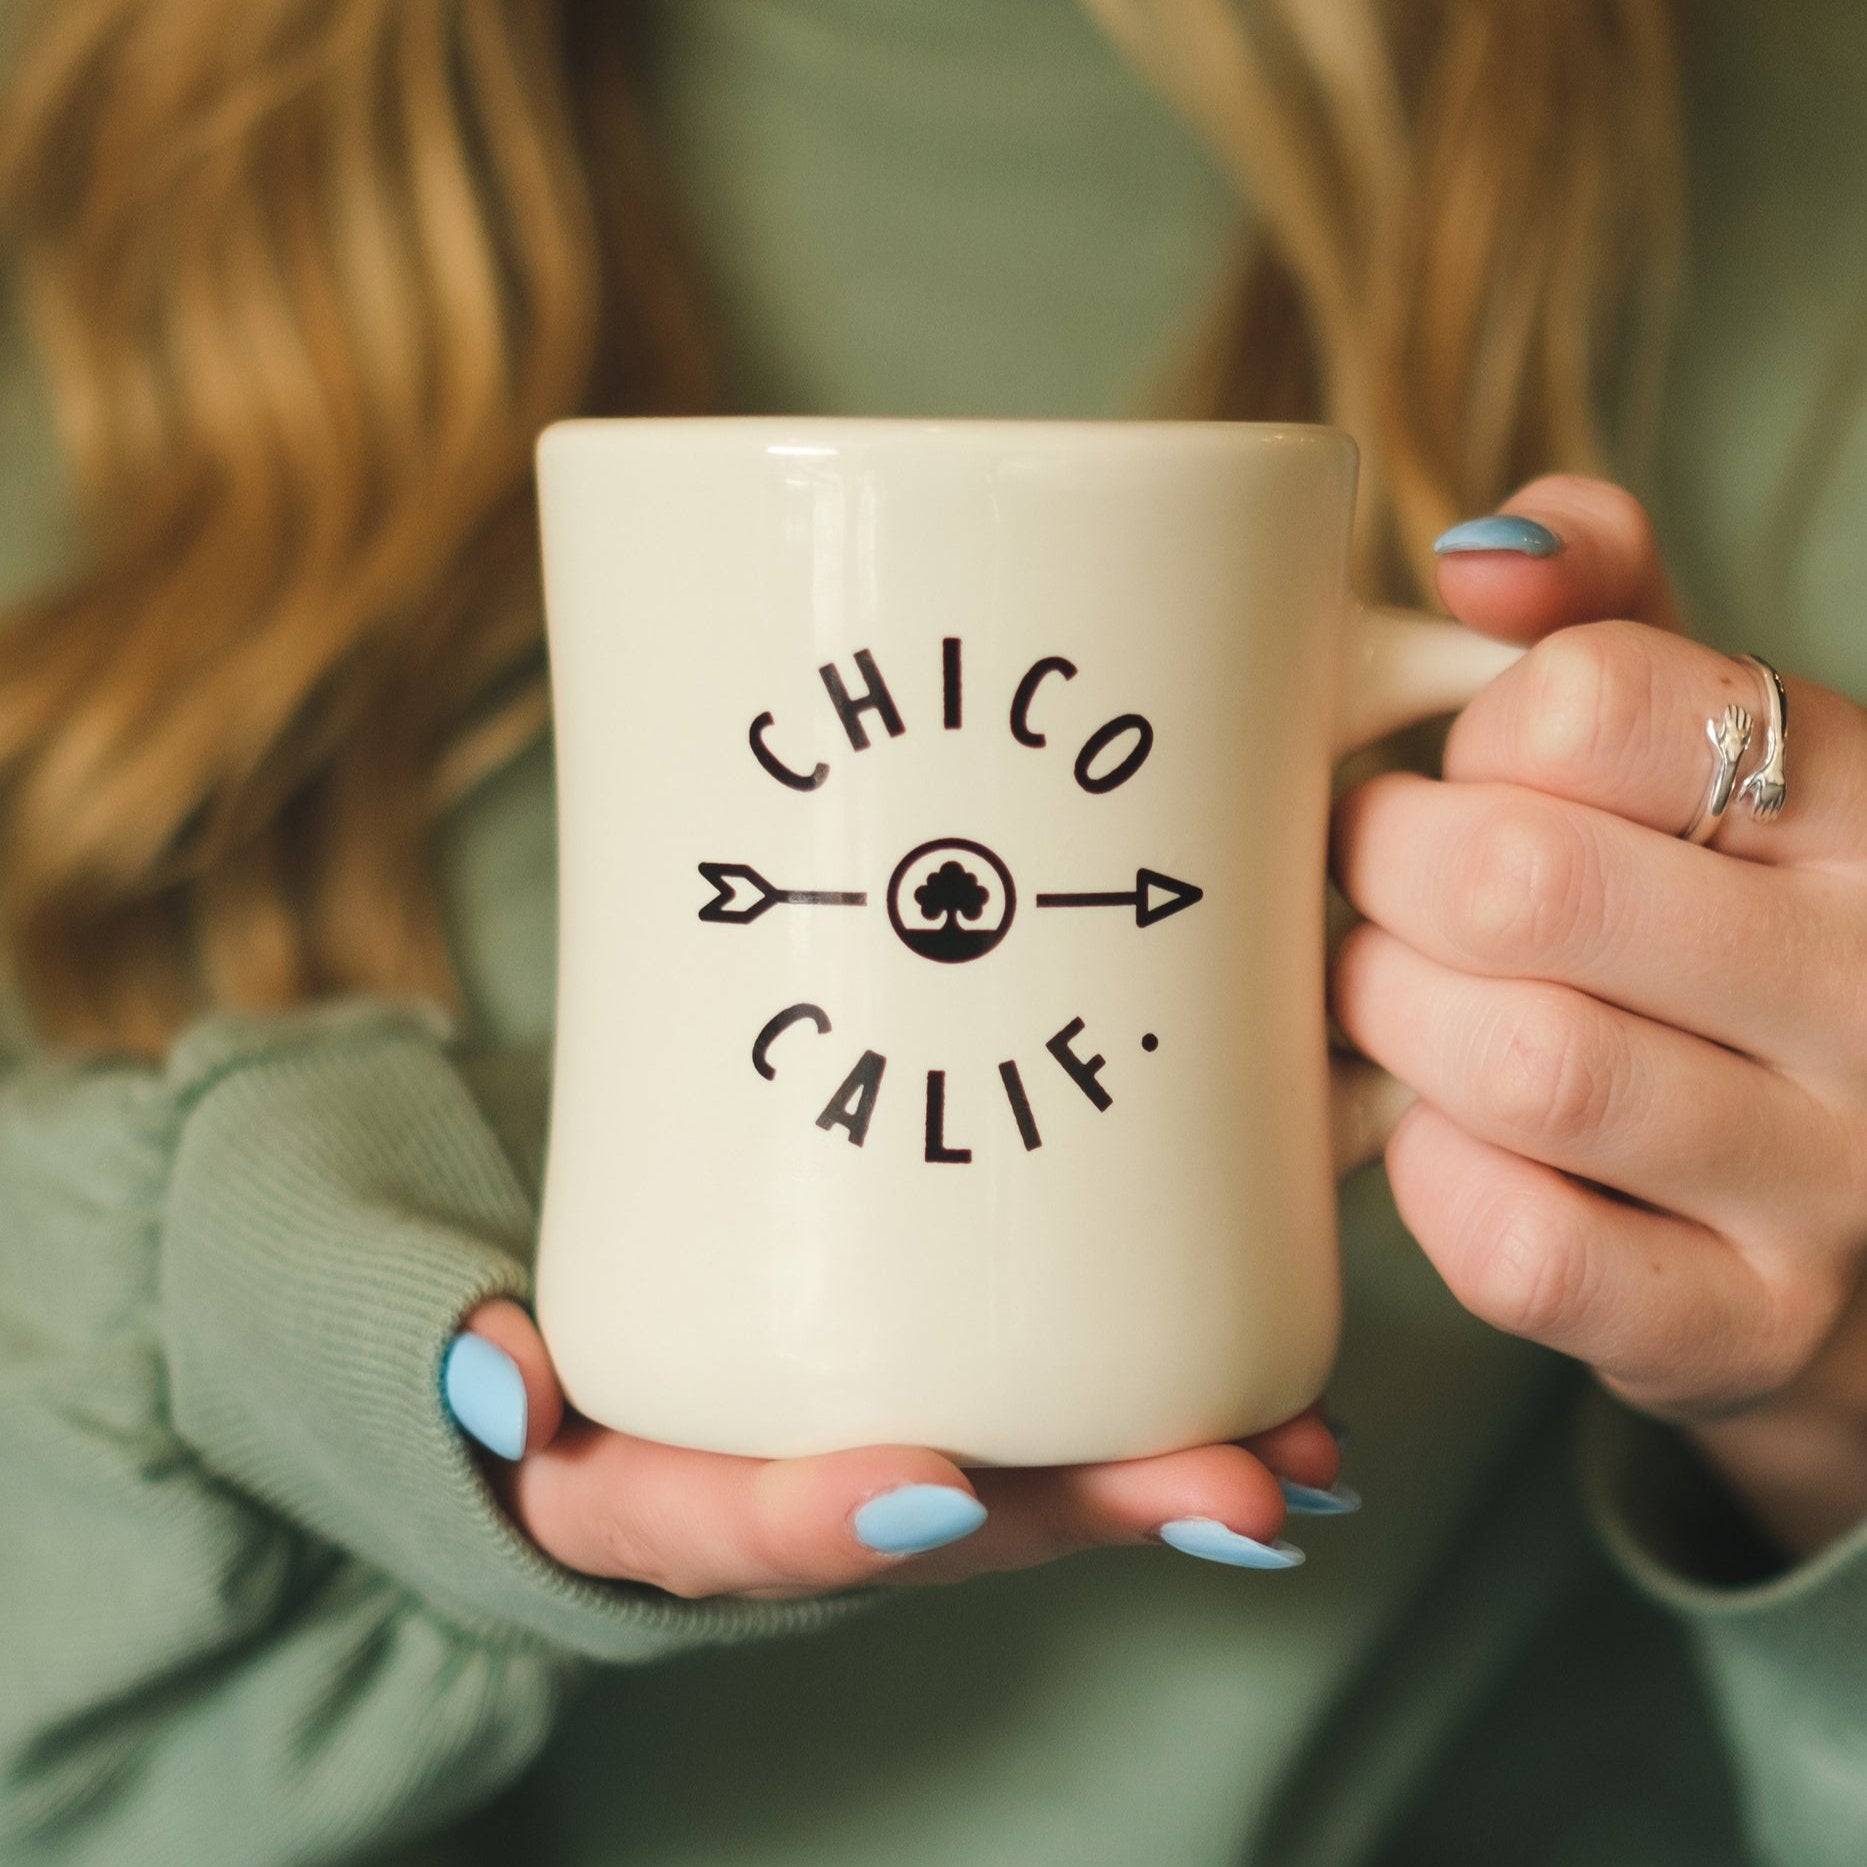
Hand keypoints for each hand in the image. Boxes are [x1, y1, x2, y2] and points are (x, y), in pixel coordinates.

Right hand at [442, 1299, 1348, 1598]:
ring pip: (1039, 1495)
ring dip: (1178, 1478)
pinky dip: (1171, 1429)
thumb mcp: (474, 1368)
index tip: (930, 1485)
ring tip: (1312, 1456)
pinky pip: (1064, 1433)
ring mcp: (888, 1472)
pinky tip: (1290, 1417)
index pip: (743, 1537)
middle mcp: (799, 1517)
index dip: (832, 1522)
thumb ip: (465, 1368)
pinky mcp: (952, 1413)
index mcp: (666, 1516)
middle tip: (1234, 1484)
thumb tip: (490, 1379)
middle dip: (1092, 1510)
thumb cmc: (535, 1365)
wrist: (582, 1383)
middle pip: (949, 1532)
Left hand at [1331, 476, 1866, 1557]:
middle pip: (1524, 885)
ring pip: (1524, 1064)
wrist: (1861, 1216)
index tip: (1455, 772)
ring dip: (1393, 1021)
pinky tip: (1438, 1134)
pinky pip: (1527, 1247)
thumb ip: (1615, 629)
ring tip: (1383, 997)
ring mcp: (1833, 1177)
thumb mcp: (1718, 767)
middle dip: (1388, 875)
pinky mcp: (1750, 1328)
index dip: (1469, 735)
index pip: (1595, 705)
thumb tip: (1484, 551)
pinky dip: (1434, 1179)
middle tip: (1370, 881)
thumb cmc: (1736, 944)